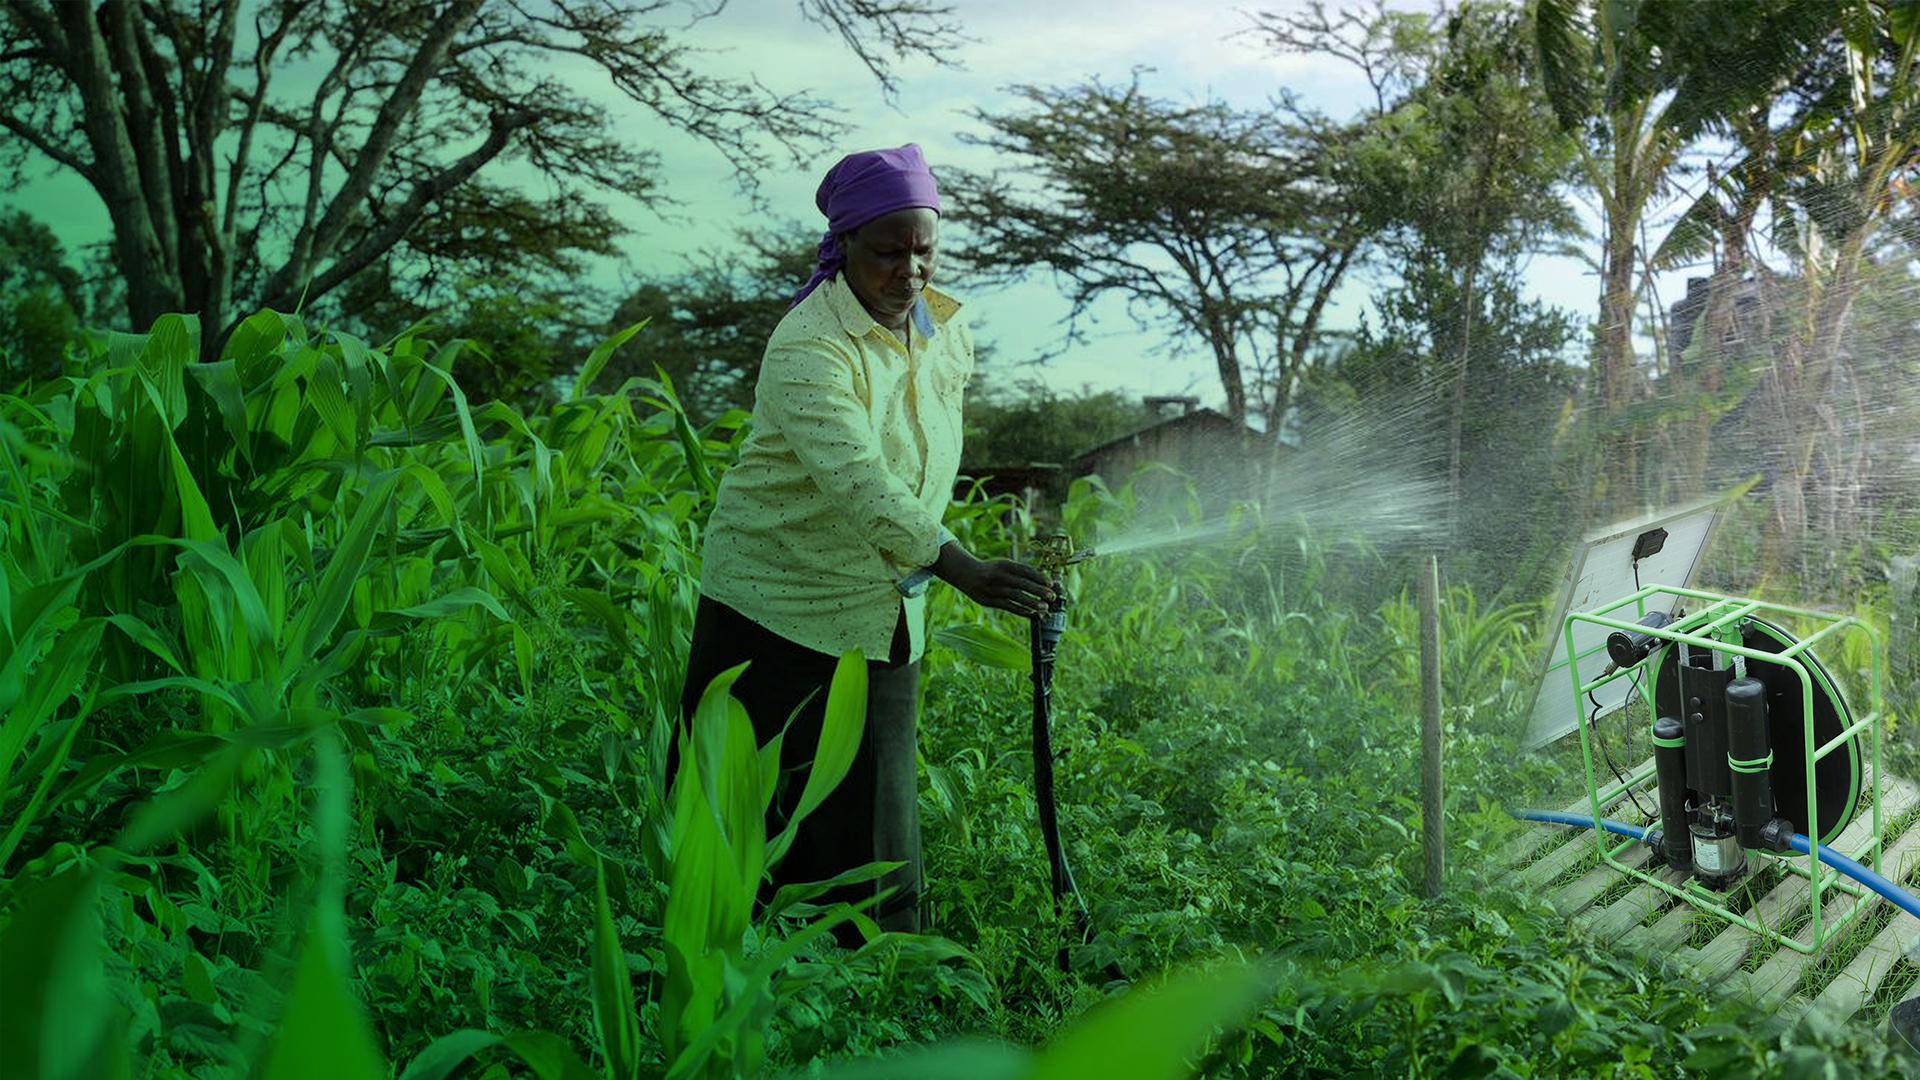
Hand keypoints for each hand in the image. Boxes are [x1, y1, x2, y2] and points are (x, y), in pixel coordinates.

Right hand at [933, 544, 1056, 616]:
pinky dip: (1021, 611)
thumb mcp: (1004, 565)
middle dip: (1038, 591)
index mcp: (1004, 565)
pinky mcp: (990, 601)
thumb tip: (1043, 579)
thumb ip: (1021, 571)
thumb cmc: (992, 569)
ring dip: (1032, 603)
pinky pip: (1008, 607)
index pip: (1025, 571)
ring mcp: (993, 589)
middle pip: (1022, 584)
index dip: (1039, 577)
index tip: (1051, 583)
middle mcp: (999, 576)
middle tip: (1051, 596)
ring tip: (1044, 607)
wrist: (967, 574)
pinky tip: (1032, 614)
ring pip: (1016, 597)